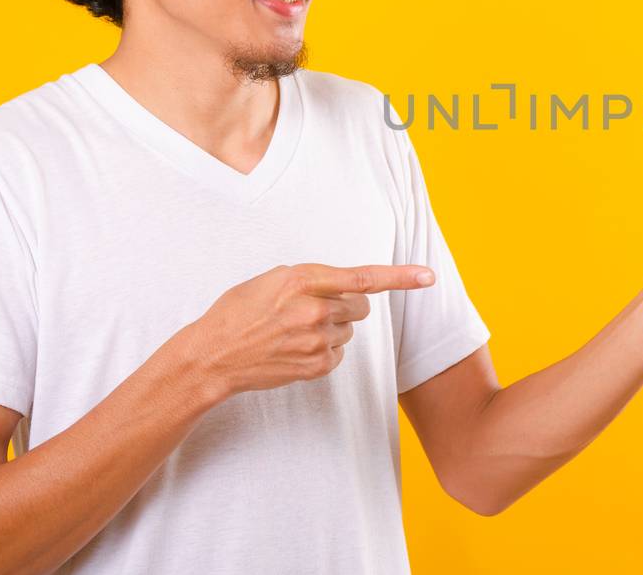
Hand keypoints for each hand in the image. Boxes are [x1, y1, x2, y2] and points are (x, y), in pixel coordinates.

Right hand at [186, 262, 435, 397]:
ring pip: (349, 330)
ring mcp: (316, 341)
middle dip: (346, 305)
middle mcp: (315, 310)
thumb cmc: (238, 312)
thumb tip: (341, 287)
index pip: (363, 278)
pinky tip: (295, 348)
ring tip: (295, 330)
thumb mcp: (271, 280)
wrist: (213, 356)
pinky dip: (324, 350)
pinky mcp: (316, 366)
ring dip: (331, 327)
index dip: (401, 277)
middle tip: (314, 308)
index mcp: (303, 281)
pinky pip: (338, 353)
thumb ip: (309, 279)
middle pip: (361, 306)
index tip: (428, 276)